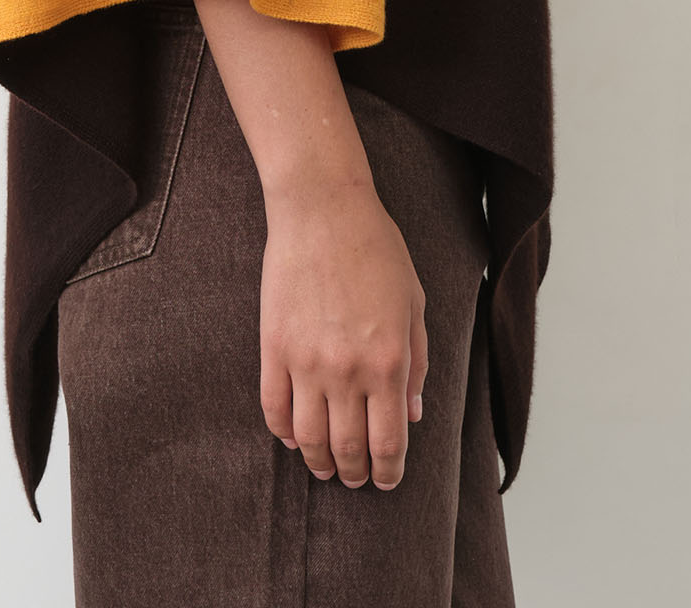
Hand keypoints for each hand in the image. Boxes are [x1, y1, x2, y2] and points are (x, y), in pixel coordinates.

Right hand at [258, 178, 428, 490]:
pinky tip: (293, 438)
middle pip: (348, 447)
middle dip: (354, 472)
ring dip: (319, 462)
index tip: (387, 481)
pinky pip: (273, 407)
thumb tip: (412, 414)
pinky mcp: (273, 347)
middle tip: (356, 479)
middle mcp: (347, 370)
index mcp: (388, 361)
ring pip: (308, 438)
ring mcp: (306, 361)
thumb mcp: (414, 303)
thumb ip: (417, 362)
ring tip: (326, 467)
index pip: (388, 440)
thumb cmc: (376, 249)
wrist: (322, 209)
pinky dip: (283, 433)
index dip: (388, 471)